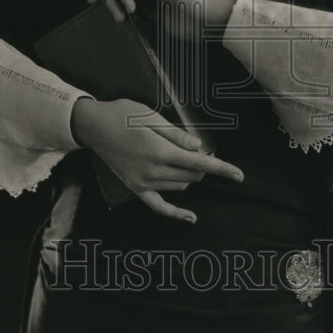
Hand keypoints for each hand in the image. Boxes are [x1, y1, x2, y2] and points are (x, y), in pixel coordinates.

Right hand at [71, 97, 242, 222]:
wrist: (93, 127)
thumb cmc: (122, 115)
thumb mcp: (150, 116)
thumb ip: (176, 135)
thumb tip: (199, 148)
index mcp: (160, 151)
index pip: (199, 163)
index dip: (222, 169)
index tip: (239, 175)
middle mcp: (153, 171)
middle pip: (192, 175)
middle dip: (203, 165)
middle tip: (199, 149)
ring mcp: (144, 182)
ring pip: (180, 186)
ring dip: (190, 176)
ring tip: (183, 159)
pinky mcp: (136, 188)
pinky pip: (159, 206)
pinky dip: (175, 213)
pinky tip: (190, 217)